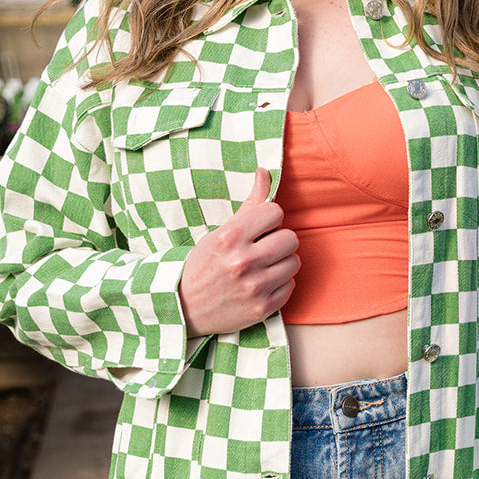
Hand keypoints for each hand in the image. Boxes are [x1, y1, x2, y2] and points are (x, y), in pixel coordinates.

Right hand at [178, 168, 299, 336]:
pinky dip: (280, 284)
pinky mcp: (262, 308)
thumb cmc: (204, 264)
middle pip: (290, 238)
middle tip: (264, 247)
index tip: (259, 228)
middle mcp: (243, 262)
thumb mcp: (220, 231)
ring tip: (263, 266)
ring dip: (281, 262)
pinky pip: (290, 285)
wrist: (185, 307)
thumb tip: (264, 171)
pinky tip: (262, 284)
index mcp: (229, 237)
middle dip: (279, 240)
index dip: (268, 219)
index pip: (275, 212)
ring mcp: (254, 287)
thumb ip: (249, 203)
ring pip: (294, 262)